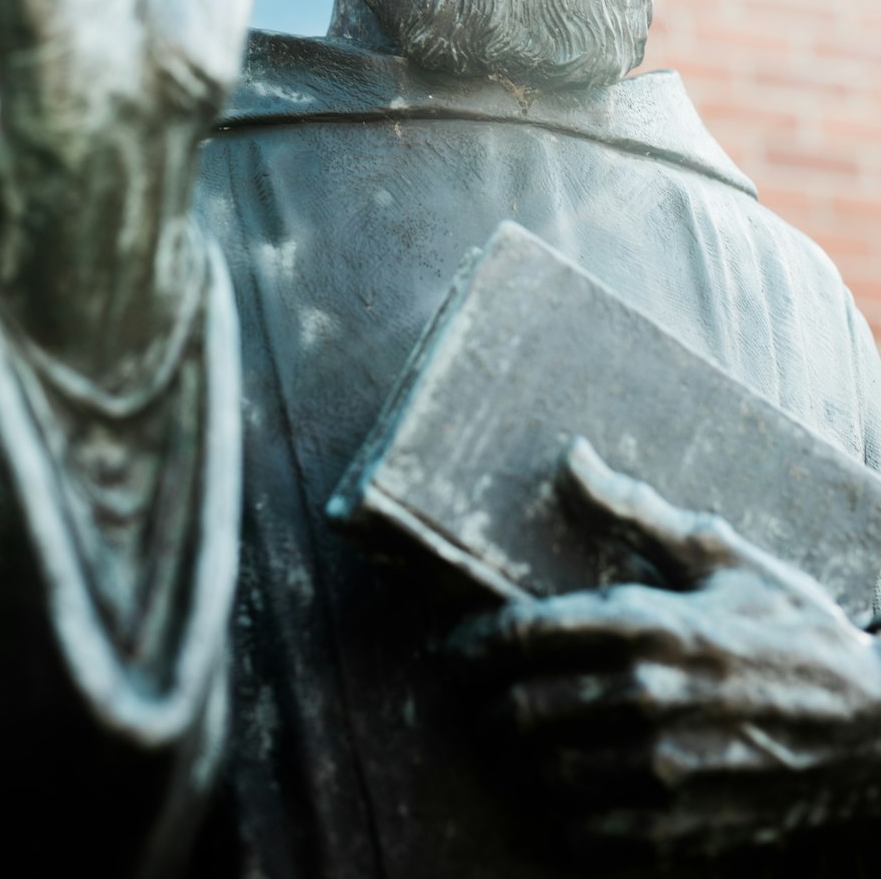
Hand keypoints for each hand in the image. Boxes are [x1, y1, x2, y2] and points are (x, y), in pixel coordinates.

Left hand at [450, 438, 880, 862]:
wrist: (878, 727)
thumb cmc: (795, 628)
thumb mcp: (721, 554)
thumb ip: (634, 508)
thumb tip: (570, 456)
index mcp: (655, 623)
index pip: (530, 634)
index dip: (473, 644)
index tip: (452, 650)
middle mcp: (652, 698)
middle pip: (524, 707)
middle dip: (486, 704)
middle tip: (476, 700)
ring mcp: (667, 770)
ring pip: (549, 772)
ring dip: (521, 759)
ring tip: (517, 744)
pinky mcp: (687, 826)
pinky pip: (592, 834)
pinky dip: (564, 816)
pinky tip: (564, 795)